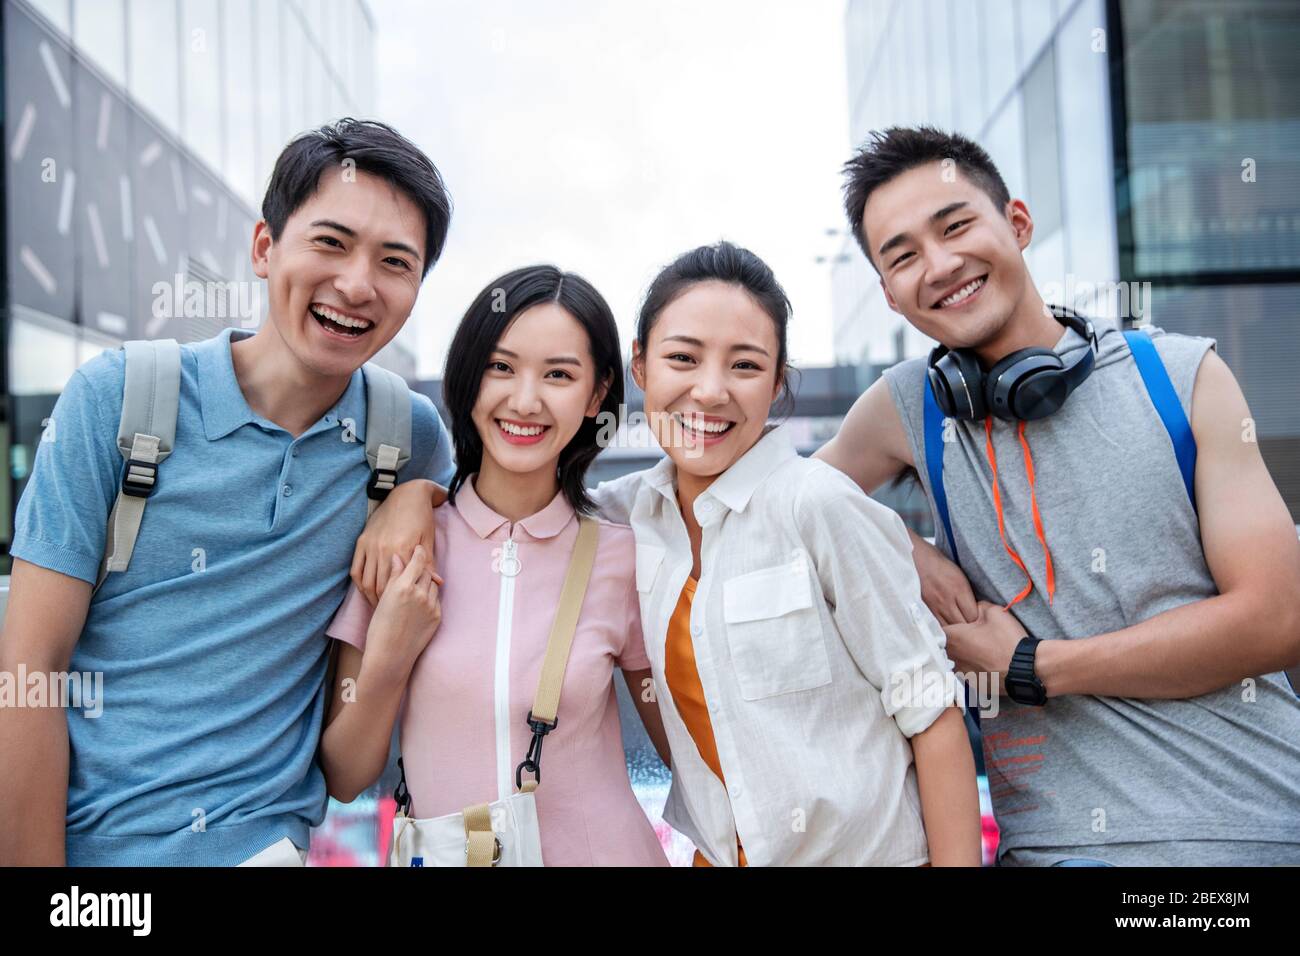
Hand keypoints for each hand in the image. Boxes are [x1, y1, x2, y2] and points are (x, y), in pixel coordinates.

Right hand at [350, 480, 447, 605]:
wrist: (406, 494)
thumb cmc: (422, 517)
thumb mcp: (428, 540)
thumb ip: (429, 563)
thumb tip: (437, 583)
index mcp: (402, 549)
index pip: (398, 584)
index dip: (399, 601)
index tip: (403, 612)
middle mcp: (382, 549)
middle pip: (379, 586)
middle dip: (384, 603)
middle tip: (389, 615)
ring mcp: (370, 545)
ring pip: (366, 581)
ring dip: (370, 596)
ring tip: (379, 606)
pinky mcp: (362, 541)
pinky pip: (356, 569)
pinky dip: (360, 583)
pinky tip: (366, 591)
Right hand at [365, 545, 443, 679]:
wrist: (390, 656)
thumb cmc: (380, 627)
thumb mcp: (383, 599)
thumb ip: (393, 577)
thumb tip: (398, 558)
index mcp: (402, 586)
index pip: (417, 561)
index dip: (418, 552)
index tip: (418, 547)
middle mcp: (419, 593)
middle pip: (426, 571)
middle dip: (421, 569)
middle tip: (416, 568)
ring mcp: (430, 605)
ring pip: (433, 585)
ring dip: (426, 584)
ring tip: (416, 588)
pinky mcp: (437, 616)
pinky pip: (436, 600)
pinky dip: (429, 598)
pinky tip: (419, 604)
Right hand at [910, 532, 977, 624]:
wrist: (914, 558)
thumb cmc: (936, 562)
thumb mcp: (959, 573)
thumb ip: (967, 592)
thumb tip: (977, 607)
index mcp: (959, 588)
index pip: (974, 615)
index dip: (978, 618)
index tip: (977, 616)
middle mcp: (947, 599)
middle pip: (963, 625)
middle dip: (969, 626)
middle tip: (970, 624)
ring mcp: (934, 606)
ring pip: (950, 628)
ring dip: (956, 628)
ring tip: (957, 625)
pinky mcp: (924, 609)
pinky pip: (937, 625)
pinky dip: (943, 628)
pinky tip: (945, 624)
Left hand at [941, 600, 1026, 689]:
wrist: (1026, 669)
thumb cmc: (1008, 641)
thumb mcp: (995, 612)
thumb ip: (979, 607)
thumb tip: (975, 608)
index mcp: (953, 638)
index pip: (934, 629)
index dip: (941, 625)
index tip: (949, 624)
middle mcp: (952, 658)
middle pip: (943, 647)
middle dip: (952, 641)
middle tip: (968, 637)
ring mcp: (961, 673)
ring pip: (955, 662)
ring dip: (962, 656)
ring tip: (980, 652)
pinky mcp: (973, 685)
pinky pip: (967, 674)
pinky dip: (974, 669)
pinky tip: (987, 664)